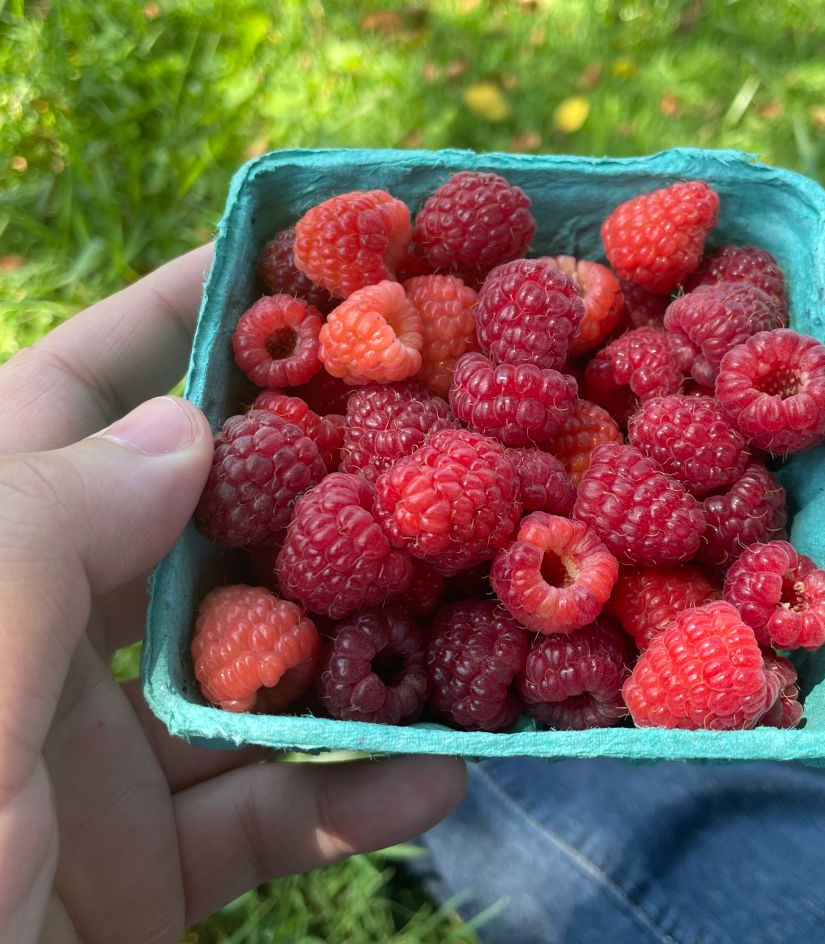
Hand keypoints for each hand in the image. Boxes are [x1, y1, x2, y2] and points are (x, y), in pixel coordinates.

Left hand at [0, 246, 466, 942]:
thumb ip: (39, 540)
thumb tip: (183, 428)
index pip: (71, 404)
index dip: (169, 322)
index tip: (286, 266)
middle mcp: (38, 648)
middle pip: (195, 525)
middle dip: (308, 474)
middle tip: (427, 423)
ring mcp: (97, 762)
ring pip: (259, 670)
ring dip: (364, 645)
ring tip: (472, 600)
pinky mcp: (151, 867)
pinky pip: (273, 807)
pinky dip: (357, 790)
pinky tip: (441, 772)